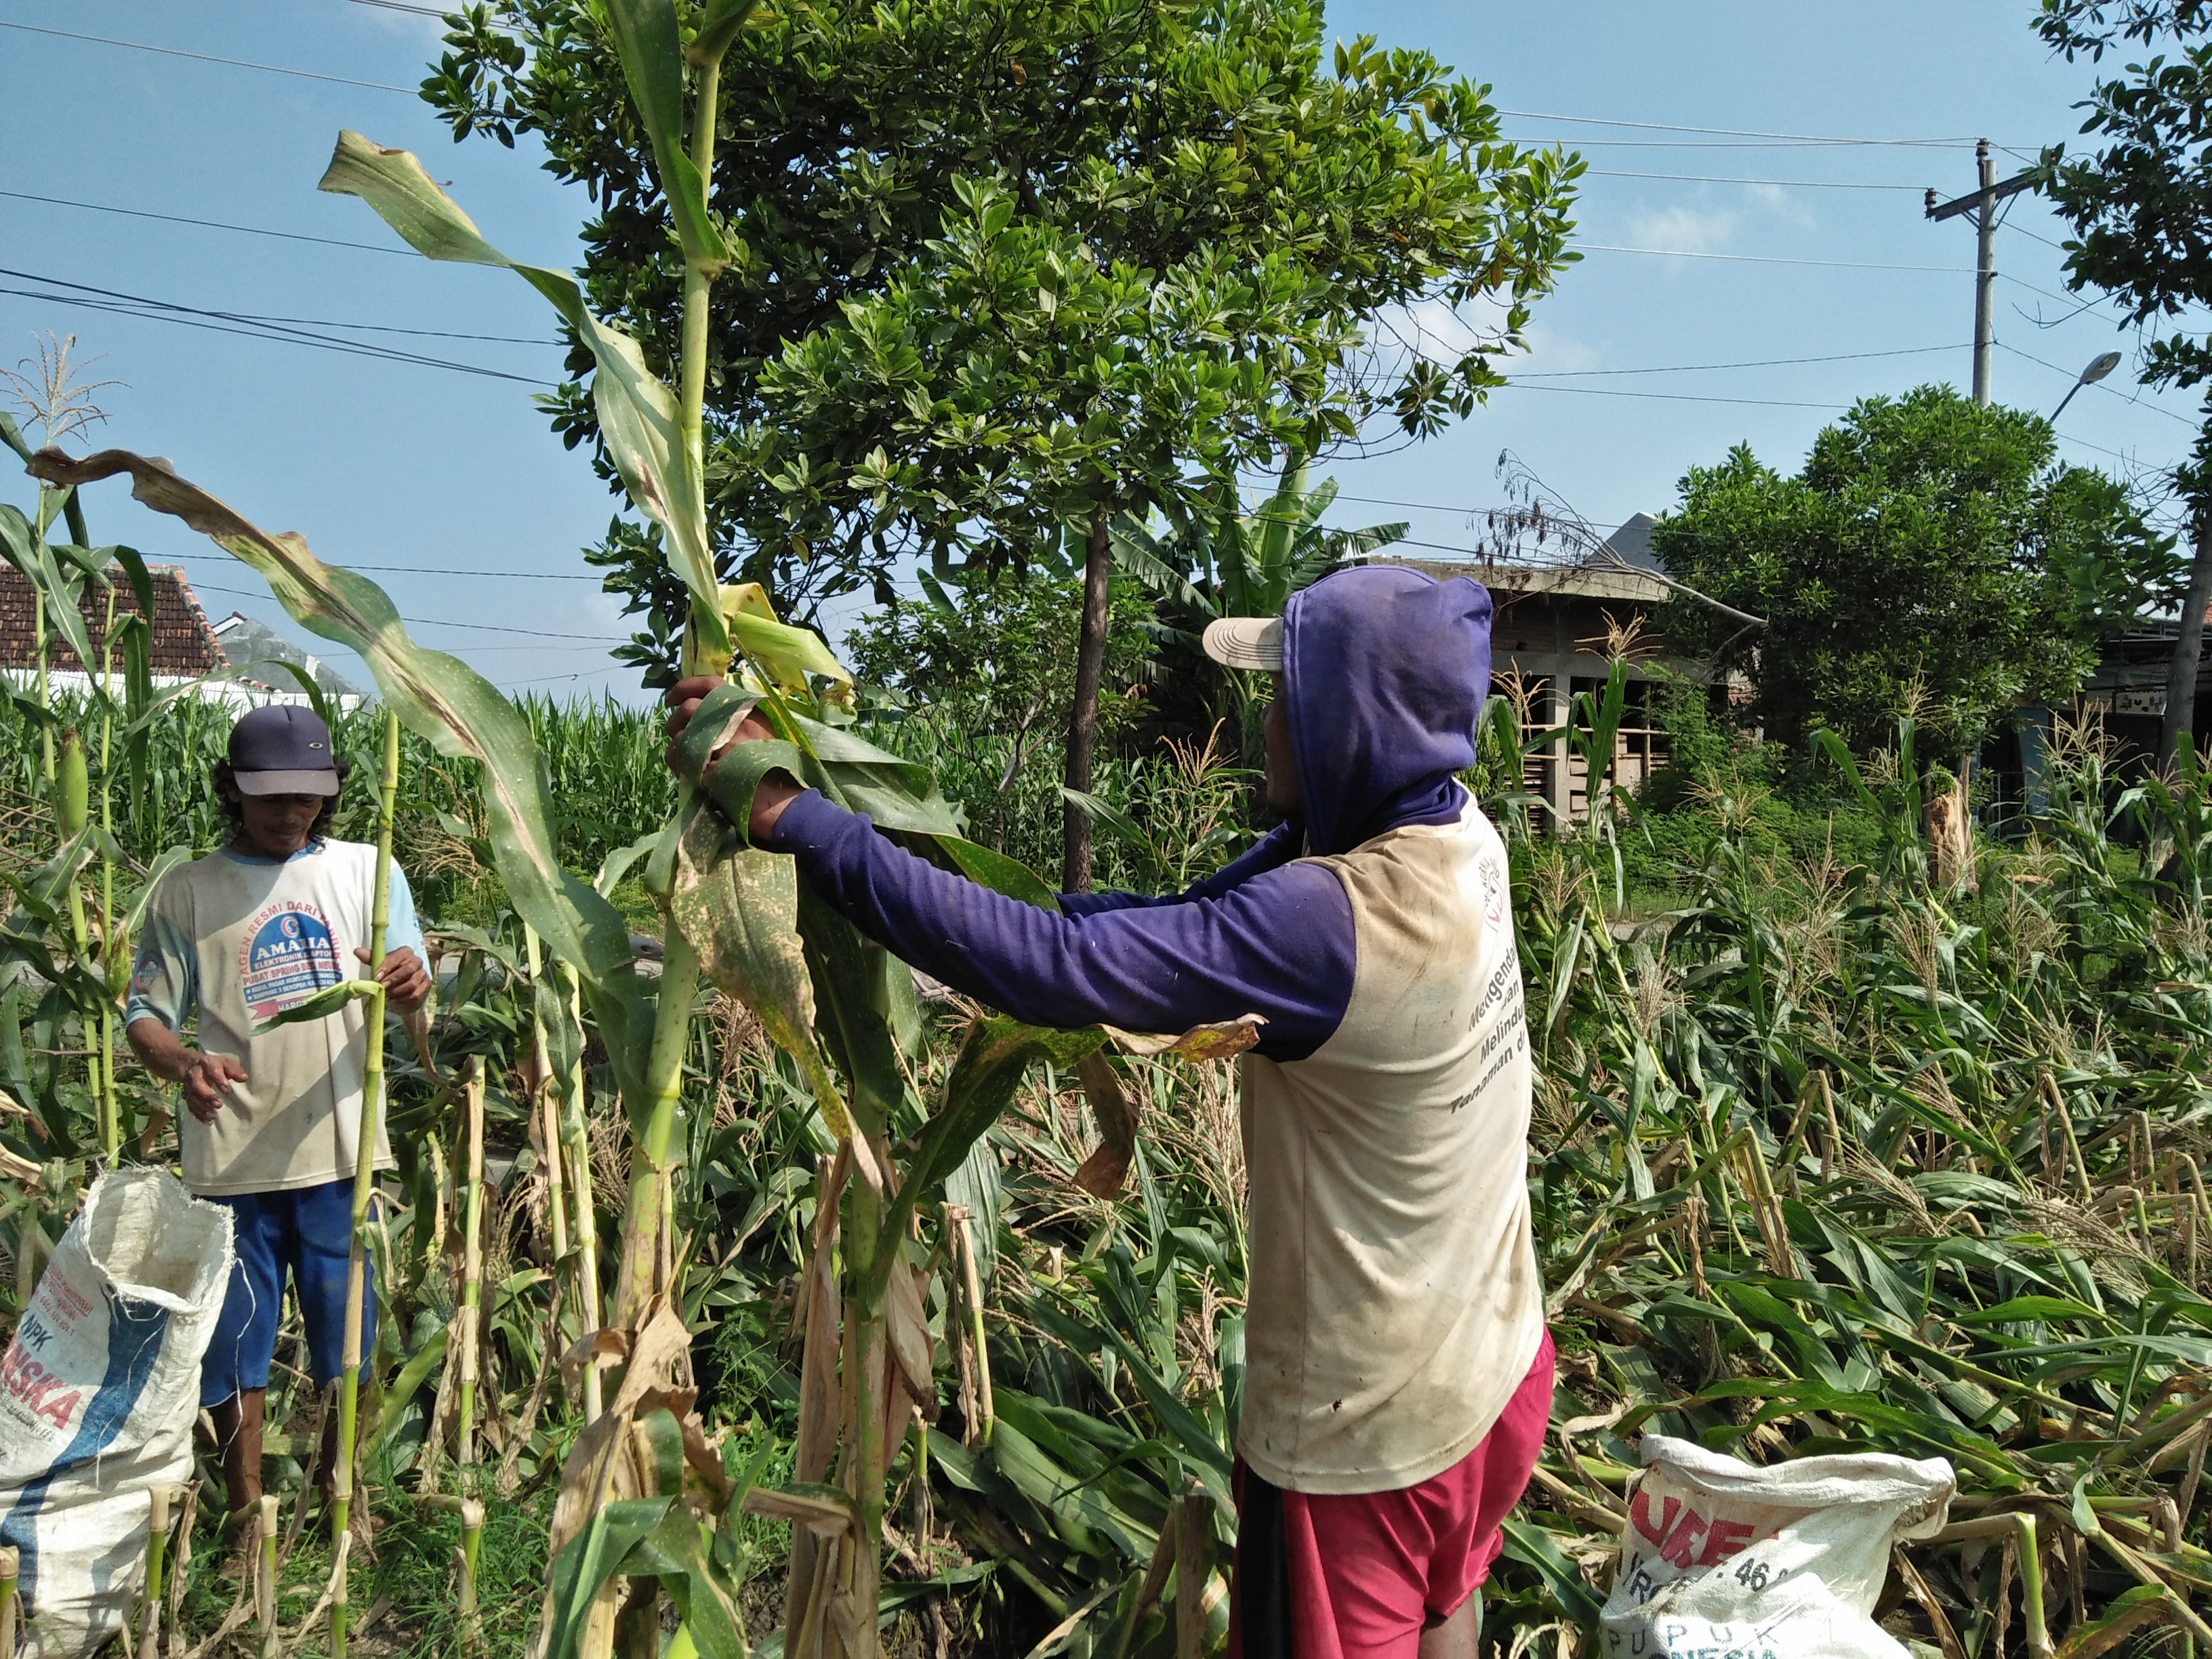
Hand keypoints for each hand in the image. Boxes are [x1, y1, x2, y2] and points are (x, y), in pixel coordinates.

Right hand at [182, 1052, 248, 1124]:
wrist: (190, 1065)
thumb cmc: (214, 1066)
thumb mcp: (225, 1063)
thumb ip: (234, 1070)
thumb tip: (244, 1078)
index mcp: (206, 1064)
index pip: (212, 1070)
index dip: (219, 1080)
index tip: (227, 1090)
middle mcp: (195, 1075)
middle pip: (197, 1084)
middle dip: (207, 1096)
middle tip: (219, 1104)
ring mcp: (188, 1086)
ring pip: (192, 1097)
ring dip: (203, 1107)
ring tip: (214, 1116)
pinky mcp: (187, 1096)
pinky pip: (190, 1106)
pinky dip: (199, 1114)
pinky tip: (208, 1121)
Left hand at [359, 945, 430, 1014]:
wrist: (402, 988)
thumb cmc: (389, 974)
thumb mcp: (379, 965)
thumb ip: (370, 958)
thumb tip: (357, 951)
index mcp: (405, 952)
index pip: (398, 957)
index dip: (387, 967)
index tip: (376, 977)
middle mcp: (417, 961)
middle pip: (408, 969)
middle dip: (393, 980)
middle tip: (382, 987)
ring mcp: (423, 974)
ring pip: (411, 983)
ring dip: (397, 991)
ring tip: (387, 995)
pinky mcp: (426, 986)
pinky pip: (415, 994)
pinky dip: (403, 998)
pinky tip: (394, 999)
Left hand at [663, 676, 803, 842]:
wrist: (785, 804)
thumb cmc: (776, 772)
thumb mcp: (761, 736)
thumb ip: (736, 723)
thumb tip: (701, 718)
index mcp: (749, 709)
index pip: (711, 684)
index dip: (686, 686)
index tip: (672, 698)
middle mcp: (736, 719)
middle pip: (689, 707)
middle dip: (675, 721)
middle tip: (675, 734)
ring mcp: (724, 740)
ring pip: (680, 734)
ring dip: (676, 747)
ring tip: (684, 761)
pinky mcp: (711, 763)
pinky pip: (679, 757)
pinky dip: (677, 764)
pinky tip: (686, 774)